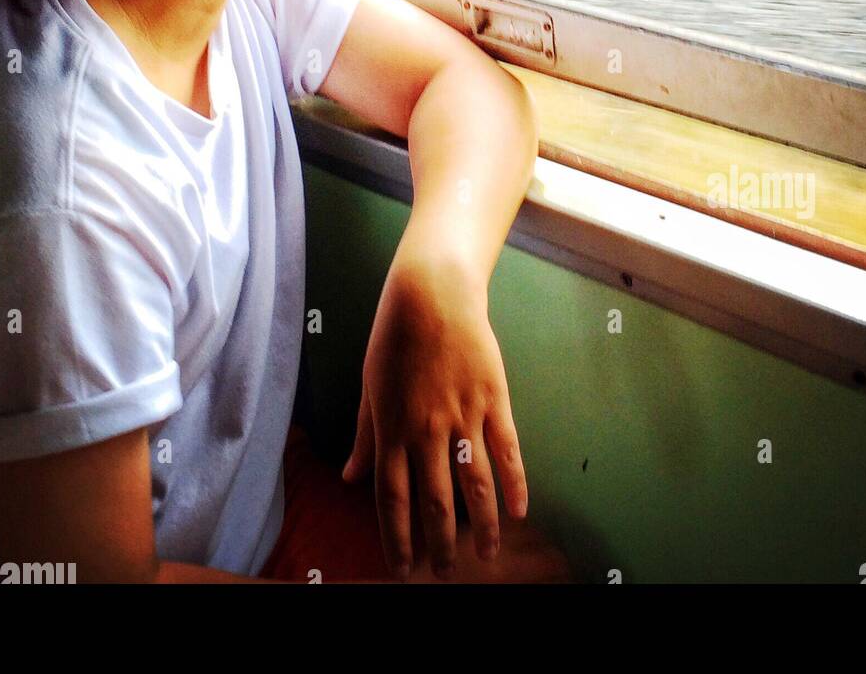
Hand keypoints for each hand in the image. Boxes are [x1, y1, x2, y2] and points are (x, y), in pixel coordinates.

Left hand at [341, 251, 527, 580]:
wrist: (432, 293)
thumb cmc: (394, 337)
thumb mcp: (369, 387)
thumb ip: (365, 437)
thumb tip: (348, 478)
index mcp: (392, 428)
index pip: (393, 498)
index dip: (398, 538)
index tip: (403, 570)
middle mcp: (427, 429)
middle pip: (435, 501)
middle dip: (439, 543)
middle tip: (445, 573)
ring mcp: (463, 415)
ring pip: (475, 484)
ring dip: (481, 526)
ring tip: (486, 557)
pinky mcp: (493, 399)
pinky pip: (507, 451)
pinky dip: (514, 484)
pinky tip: (518, 511)